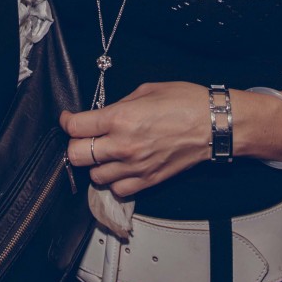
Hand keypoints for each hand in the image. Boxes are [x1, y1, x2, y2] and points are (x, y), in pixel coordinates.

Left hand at [61, 82, 212, 197]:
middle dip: (76, 145)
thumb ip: (119, 104)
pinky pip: (117, 190)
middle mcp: (123, 145)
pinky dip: (114, 181)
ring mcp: (134, 167)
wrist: (214, 125)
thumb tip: (103, 114)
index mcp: (120, 118)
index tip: (69, 120)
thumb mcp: (146, 90)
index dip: (67, 121)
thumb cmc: (187, 103)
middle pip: (76, 156)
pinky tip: (120, 168)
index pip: (75, 127)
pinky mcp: (147, 181)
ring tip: (105, 153)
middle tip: (84, 138)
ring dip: (95, 164)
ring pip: (94, 176)